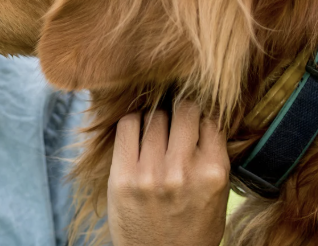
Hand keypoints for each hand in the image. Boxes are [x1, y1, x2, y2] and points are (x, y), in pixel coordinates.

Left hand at [108, 100, 229, 245]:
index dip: (201, 116)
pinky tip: (137, 133)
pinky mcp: (122, 175)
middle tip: (174, 123)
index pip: (210, 119)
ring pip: (154, 115)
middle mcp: (183, 169)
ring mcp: (150, 172)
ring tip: (155, 132)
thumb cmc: (192, 227)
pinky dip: (133, 122)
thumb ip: (212, 157)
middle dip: (179, 113)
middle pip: (182, 111)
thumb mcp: (217, 196)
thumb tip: (204, 115)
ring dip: (155, 118)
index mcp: (213, 173)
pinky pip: (127, 125)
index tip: (194, 120)